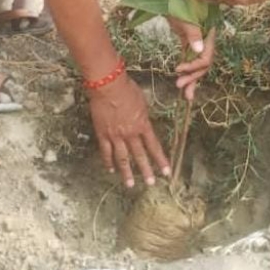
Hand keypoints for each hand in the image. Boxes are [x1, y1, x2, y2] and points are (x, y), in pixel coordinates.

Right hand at [87, 73, 170, 187]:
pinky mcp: (102, 134)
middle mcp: (130, 134)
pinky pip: (106, 152)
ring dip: (126, 172)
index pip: (154, 147)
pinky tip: (110, 170)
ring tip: (129, 184)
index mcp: (143, 125)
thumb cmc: (127, 89)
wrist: (108, 85)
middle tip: (151, 183)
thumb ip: (143, 117)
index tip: (166, 172)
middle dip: (146, 170)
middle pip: (140, 156)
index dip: (161, 160)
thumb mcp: (142, 102)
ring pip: (122, 158)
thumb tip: (144, 124)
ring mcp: (116, 136)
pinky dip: (108, 162)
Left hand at [167, 18, 216, 100]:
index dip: (194, 66)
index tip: (179, 69)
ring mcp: (197, 42)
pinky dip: (187, 71)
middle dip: (193, 77)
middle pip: (203, 64)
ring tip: (182, 92)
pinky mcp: (188, 42)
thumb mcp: (184, 17)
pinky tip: (183, 82)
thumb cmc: (179, 2)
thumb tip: (199, 50)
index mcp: (208, 34)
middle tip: (179, 87)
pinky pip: (189, 60)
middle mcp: (205, 39)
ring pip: (197, 64)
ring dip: (191, 79)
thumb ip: (193, 32)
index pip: (206, 56)